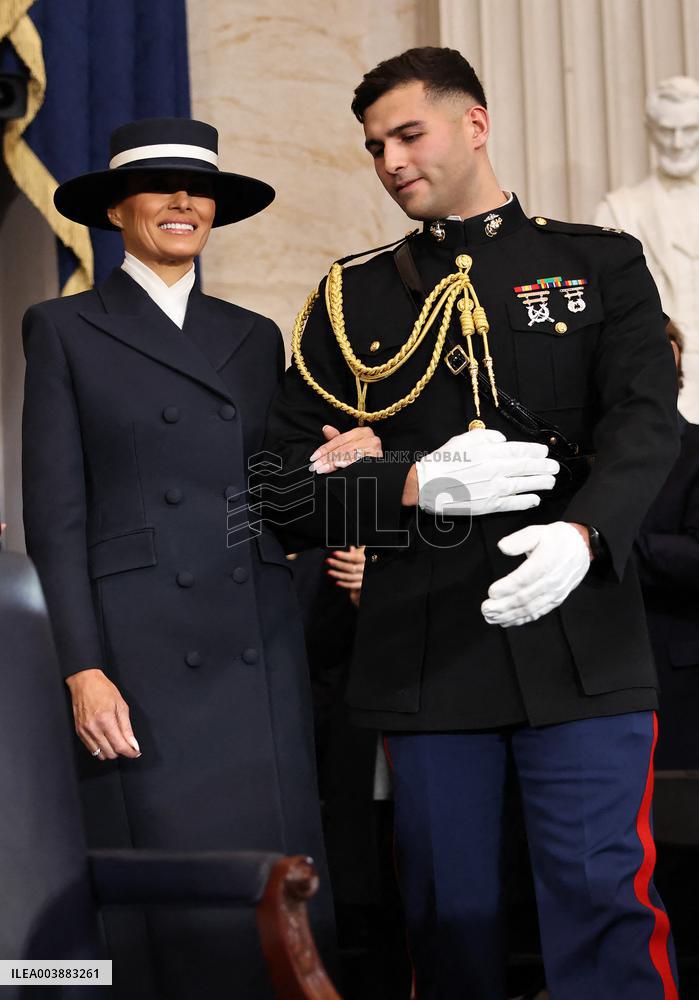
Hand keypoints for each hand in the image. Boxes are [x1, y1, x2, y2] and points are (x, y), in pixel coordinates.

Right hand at [65, 668, 140, 760]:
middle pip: (110, 753)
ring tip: (115, 740)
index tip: (136, 752)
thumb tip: (133, 744)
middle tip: (126, 743)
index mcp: (105, 720)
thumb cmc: (103, 690)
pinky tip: (106, 739)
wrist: (84, 682)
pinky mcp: (79, 733)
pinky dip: (101, 748)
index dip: (130, 752)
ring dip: (111, 751)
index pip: (120, 746)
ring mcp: (84, 732)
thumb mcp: (121, 706)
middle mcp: (93, 728)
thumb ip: (127, 728)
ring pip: (100, 754)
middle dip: (121, 751)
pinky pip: (91, 749)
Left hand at [309, 424, 381, 473]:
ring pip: (348, 454)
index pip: (339, 440)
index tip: (313, 457)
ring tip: (322, 469)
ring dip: (333, 462)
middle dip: (327, 458)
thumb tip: (325, 428)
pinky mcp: (377, 457)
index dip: (324, 449)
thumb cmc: (363, 458)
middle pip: (342, 448)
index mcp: (362, 432)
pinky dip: (348, 463)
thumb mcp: (349, 447)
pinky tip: (339, 466)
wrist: (380, 473)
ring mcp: (374, 447)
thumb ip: (337, 439)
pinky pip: (358, 460)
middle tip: (315, 466)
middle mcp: (370, 437)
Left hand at [326, 545, 365, 603]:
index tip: (334, 553)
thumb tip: (351, 548)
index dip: (344, 556)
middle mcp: (365, 569)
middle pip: (351, 567)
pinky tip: (337, 582)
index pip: (355, 558)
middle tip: (328, 561)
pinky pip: (353, 585)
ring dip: (338, 575)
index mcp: (366, 560)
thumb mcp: (365, 556)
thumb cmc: (366, 563)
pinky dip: (345, 584)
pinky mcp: (362, 585)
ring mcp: (364, 577)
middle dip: (338, 564)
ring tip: (329, 572)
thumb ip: (358, 553)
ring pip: (350, 577)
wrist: (371, 574)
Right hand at [416, 429, 558, 515]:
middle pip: (526, 467)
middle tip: (555, 467)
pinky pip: (513, 503)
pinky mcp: (489, 505)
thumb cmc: (443, 461)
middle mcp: (495, 470)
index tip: (544, 452)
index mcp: (489, 452)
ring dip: (541, 483)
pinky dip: (526, 501)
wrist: (427, 485)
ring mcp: (494, 489)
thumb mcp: (463, 439)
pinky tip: (535, 499)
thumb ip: (486, 437)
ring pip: (524, 485)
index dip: (535, 451)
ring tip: (551, 482)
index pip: (519, 450)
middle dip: (544, 467)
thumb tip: (502, 440)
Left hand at [481, 521, 590, 627]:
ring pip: (530, 608)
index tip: (491, 592)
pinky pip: (538, 612)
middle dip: (503, 606)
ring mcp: (554, 593)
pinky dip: (522, 619)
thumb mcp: (538, 532)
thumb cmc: (556, 539)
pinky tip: (507, 621)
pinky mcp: (556, 600)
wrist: (582, 548)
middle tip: (485, 609)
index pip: (524, 578)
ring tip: (491, 618)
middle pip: (525, 597)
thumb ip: (520, 540)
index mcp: (546, 562)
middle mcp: (551, 581)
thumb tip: (502, 547)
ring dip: (509, 615)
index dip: (507, 587)